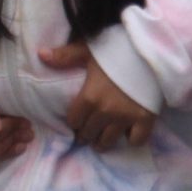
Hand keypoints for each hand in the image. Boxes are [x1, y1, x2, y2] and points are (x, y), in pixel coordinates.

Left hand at [39, 42, 156, 151]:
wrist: (150, 50)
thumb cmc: (117, 48)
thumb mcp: (89, 49)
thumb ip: (65, 56)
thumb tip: (41, 55)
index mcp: (89, 97)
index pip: (74, 120)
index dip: (73, 121)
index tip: (75, 121)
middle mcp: (106, 112)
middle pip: (89, 133)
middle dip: (85, 134)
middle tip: (86, 133)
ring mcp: (127, 118)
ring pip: (109, 141)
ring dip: (102, 142)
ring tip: (100, 141)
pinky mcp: (146, 119)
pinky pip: (136, 140)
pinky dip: (131, 139)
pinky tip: (127, 133)